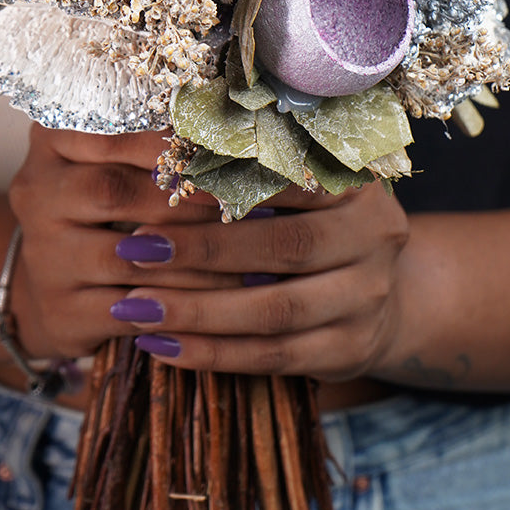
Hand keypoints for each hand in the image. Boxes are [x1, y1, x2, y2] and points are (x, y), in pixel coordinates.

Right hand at [6, 124, 228, 359]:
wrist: (62, 282)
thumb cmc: (109, 208)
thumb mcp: (122, 163)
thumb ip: (163, 143)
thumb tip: (241, 128)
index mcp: (52, 140)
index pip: (108, 130)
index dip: (167, 144)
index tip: (221, 152)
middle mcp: (36, 193)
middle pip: (110, 190)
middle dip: (182, 199)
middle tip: (239, 203)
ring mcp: (43, 257)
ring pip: (126, 258)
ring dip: (195, 259)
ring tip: (251, 255)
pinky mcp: (60, 312)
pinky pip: (129, 311)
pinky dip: (181, 307)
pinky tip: (224, 302)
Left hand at [105, 182, 410, 381]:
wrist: (376, 289)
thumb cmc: (312, 219)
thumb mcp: (297, 182)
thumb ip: (248, 168)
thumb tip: (159, 152)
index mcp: (357, 180)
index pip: (287, 178)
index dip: (223, 184)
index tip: (159, 183)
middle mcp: (374, 236)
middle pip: (284, 246)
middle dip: (202, 250)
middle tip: (133, 249)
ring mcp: (367, 298)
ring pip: (276, 310)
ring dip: (198, 311)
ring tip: (134, 306)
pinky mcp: (350, 350)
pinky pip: (275, 356)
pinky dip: (215, 354)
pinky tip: (164, 346)